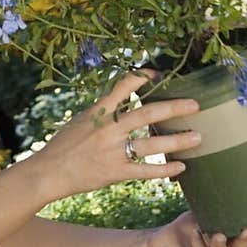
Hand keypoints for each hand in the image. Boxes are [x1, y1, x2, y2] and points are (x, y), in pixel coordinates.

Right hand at [40, 72, 201, 198]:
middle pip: (146, 114)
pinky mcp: (115, 172)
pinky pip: (145, 171)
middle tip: (195, 105)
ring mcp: (113, 152)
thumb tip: (126, 100)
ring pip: (151, 145)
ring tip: (198, 137)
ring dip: (177, 141)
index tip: (158, 74)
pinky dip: (165, 169)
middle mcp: (108, 130)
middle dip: (173, 108)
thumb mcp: (81, 119)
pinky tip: (181, 167)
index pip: (123, 86)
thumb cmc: (63, 144)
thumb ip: (104, 111)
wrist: (48, 172)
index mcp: (99, 112)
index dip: (142, 78)